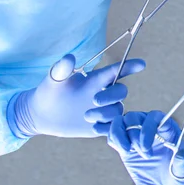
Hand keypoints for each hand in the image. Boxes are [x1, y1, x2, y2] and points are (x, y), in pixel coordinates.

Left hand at [7, 54, 144, 137]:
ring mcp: (103, 110)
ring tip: (86, 116)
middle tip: (94, 100)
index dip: (129, 66)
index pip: (117, 71)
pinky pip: (113, 127)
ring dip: (105, 113)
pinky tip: (92, 126)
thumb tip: (69, 57)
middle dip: (111, 95)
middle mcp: (103, 93)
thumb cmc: (49, 92)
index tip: (141, 64)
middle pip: (121, 91)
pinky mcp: (100, 126)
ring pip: (117, 111)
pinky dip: (106, 128)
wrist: (42, 114)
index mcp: (96, 79)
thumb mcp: (53, 79)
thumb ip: (61, 68)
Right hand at [104, 111, 183, 184]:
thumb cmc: (176, 175)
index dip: (148, 128)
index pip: (155, 117)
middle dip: (135, 136)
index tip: (145, 147)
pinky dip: (114, 140)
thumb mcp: (182, 170)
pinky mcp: (125, 142)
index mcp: (167, 128)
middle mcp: (150, 126)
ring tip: (127, 151)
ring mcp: (136, 133)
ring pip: (121, 121)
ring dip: (120, 135)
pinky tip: (123, 151)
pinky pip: (113, 132)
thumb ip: (182, 161)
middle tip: (143, 154)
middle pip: (135, 117)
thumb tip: (180, 154)